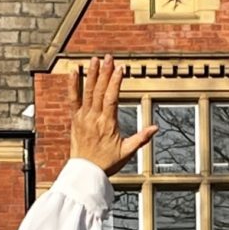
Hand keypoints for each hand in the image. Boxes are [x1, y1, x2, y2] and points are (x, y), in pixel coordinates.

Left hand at [67, 55, 154, 175]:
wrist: (85, 172)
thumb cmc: (107, 163)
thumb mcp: (127, 153)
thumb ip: (141, 139)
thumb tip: (155, 128)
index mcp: (108, 124)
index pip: (111, 98)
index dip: (116, 82)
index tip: (121, 68)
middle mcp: (94, 118)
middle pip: (100, 91)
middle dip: (105, 72)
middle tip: (109, 57)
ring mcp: (83, 118)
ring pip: (87, 92)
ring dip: (92, 74)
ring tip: (95, 59)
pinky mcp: (75, 119)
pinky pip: (73, 99)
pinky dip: (73, 85)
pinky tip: (73, 71)